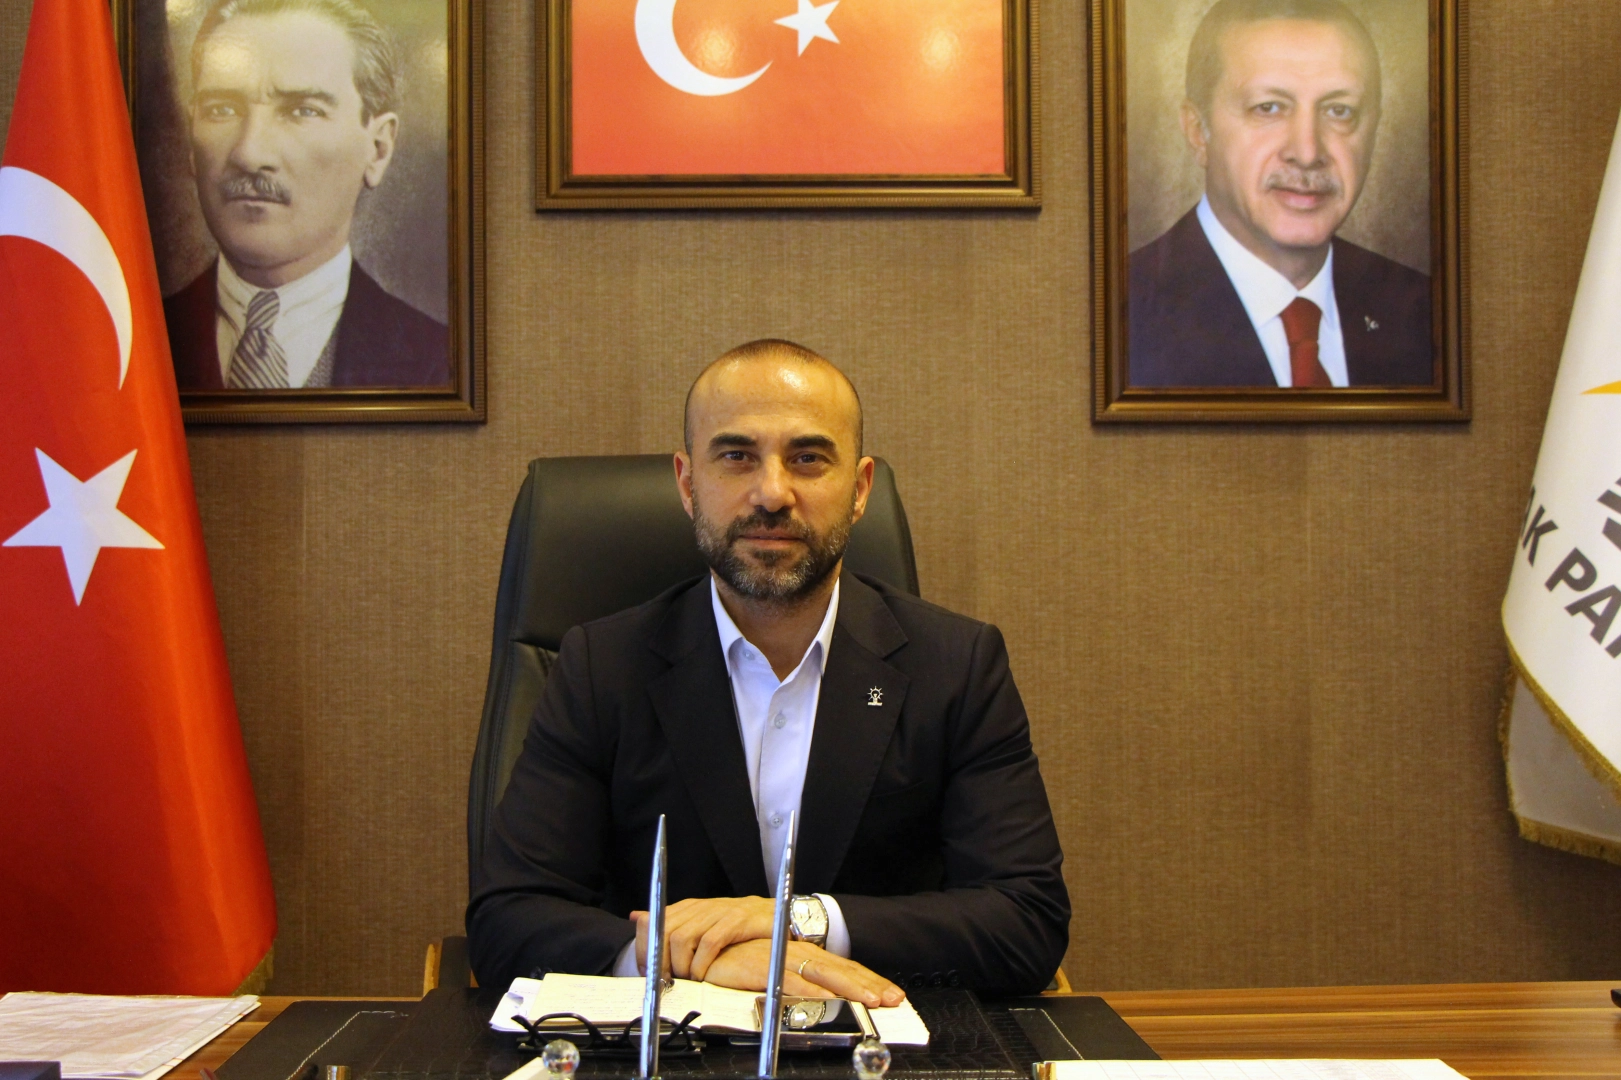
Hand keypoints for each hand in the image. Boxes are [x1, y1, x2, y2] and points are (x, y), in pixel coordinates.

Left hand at [631, 896, 775, 979]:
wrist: (776, 915)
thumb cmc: (737, 924)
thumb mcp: (700, 921)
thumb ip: (670, 921)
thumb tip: (636, 916)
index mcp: (688, 907)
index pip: (653, 922)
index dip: (646, 949)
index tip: (648, 973)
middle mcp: (699, 907)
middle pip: (665, 932)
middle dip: (661, 961)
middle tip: (667, 981)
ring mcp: (717, 912)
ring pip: (683, 938)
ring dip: (681, 965)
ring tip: (687, 980)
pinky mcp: (735, 921)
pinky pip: (709, 944)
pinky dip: (701, 964)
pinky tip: (703, 976)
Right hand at [702, 940, 905, 1007]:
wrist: (699, 948)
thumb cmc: (732, 962)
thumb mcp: (770, 972)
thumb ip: (794, 982)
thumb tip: (819, 999)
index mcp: (801, 953)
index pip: (841, 966)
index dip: (867, 980)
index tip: (890, 995)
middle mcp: (795, 951)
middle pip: (840, 968)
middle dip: (869, 984)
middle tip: (893, 999)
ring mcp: (781, 957)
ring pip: (823, 973)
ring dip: (849, 987)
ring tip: (871, 1001)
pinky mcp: (762, 966)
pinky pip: (793, 980)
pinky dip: (812, 991)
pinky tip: (830, 1000)